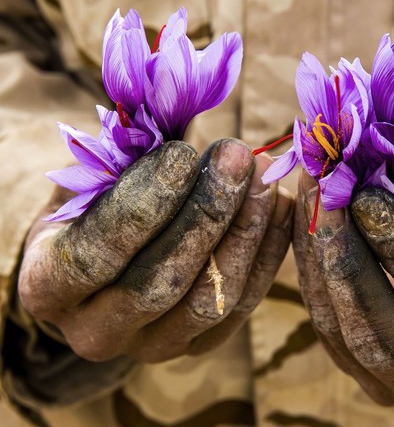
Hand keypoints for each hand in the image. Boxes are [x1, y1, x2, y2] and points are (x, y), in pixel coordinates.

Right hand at [18, 139, 292, 362]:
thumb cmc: (98, 206)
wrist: (109, 260)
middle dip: (206, 213)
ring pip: (209, 301)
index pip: (100, 252)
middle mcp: (95, 332)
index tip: (183, 154)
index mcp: (49, 287)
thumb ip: (128, 159)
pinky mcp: (198, 345)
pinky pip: (244, 305)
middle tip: (237, 156)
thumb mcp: (94, 179)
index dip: (147, 201)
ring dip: (245, 232)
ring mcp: (151, 347)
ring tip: (263, 177)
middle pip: (160, 281)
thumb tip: (182, 112)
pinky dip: (267, 254)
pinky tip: (279, 206)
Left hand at [294, 173, 393, 425]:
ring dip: (316, 254)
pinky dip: (308, 264)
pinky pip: (320, 318)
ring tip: (310, 191)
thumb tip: (367, 199)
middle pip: (379, 335)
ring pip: (336, 327)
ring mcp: (389, 388)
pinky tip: (304, 216)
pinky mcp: (351, 368)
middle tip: (326, 194)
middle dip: (346, 257)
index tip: (368, 198)